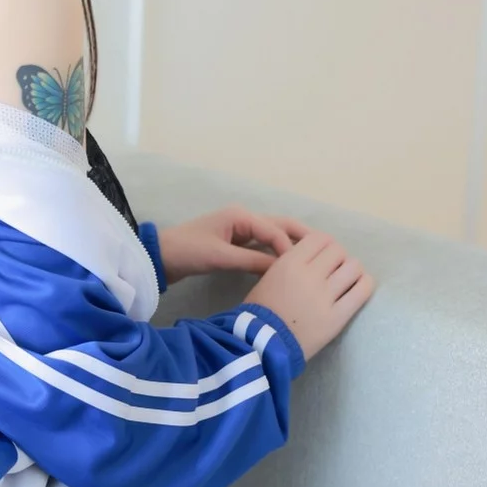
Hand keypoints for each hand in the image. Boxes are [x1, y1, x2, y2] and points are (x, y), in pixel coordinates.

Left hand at [158, 205, 310, 283]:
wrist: (160, 257)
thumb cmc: (188, 252)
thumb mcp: (220, 258)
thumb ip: (252, 262)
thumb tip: (282, 270)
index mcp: (241, 216)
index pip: (275, 231)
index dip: (291, 248)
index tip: (304, 267)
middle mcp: (244, 218)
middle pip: (280, 226)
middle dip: (301, 237)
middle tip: (326, 251)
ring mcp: (239, 230)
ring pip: (272, 235)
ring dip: (290, 245)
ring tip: (313, 259)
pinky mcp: (235, 243)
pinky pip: (262, 246)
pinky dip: (275, 253)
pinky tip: (287, 266)